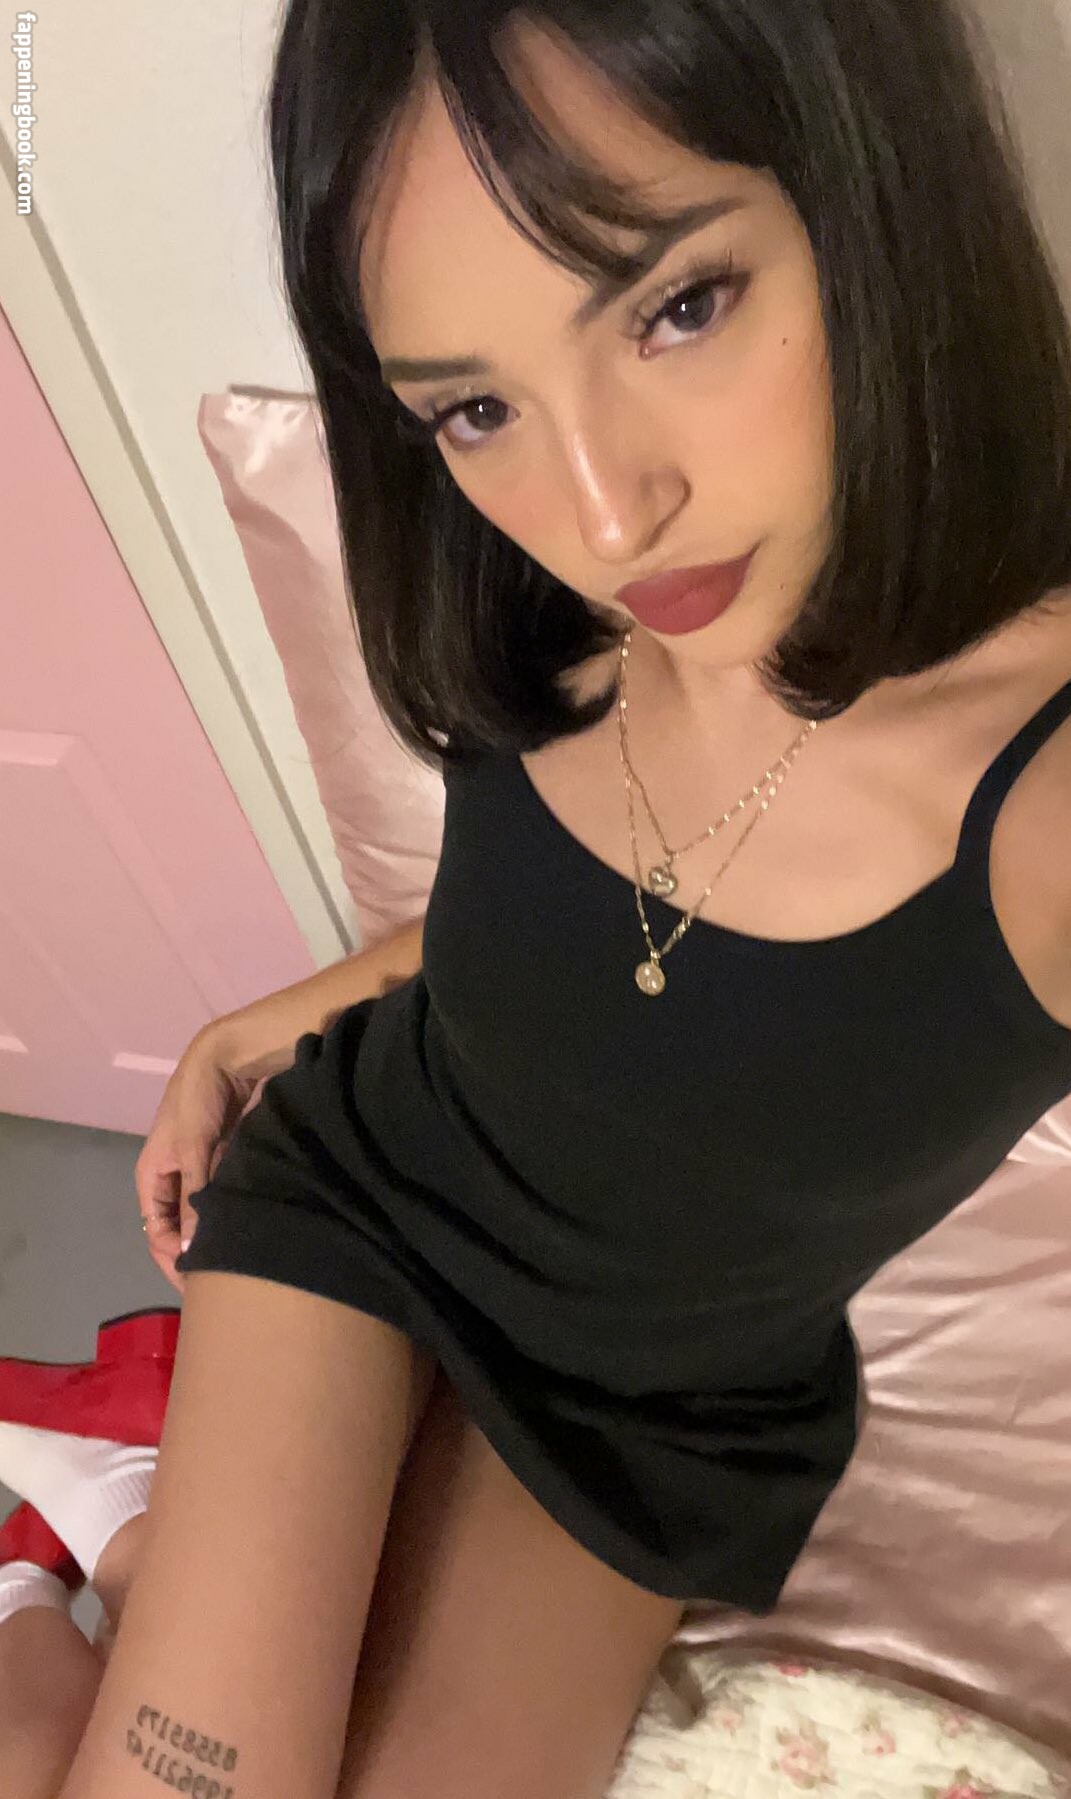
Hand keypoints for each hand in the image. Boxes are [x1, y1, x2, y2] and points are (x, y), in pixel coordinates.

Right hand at [134, 1026, 262, 1295]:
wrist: (230, 1055)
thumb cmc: (201, 1100)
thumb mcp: (194, 1149)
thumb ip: (194, 1199)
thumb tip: (190, 1252)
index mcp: (153, 1174)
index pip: (155, 1230)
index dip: (172, 1258)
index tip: (198, 1283)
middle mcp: (174, 1176)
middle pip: (177, 1227)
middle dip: (192, 1253)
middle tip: (220, 1282)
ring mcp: (200, 1168)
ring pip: (202, 1214)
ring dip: (215, 1236)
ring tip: (238, 1263)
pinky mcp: (225, 1160)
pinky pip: (224, 1197)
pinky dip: (232, 1214)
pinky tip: (251, 1232)